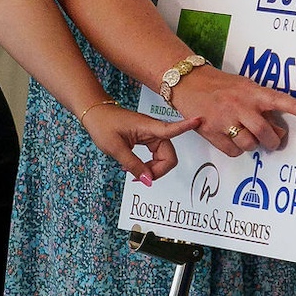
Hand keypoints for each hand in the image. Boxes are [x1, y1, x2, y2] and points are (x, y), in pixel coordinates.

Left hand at [79, 103, 195, 182]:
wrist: (95, 114)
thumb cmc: (103, 125)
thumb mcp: (115, 148)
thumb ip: (133, 165)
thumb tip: (148, 181)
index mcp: (148, 127)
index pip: (172, 129)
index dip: (186, 126)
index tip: (199, 120)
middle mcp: (154, 131)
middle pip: (169, 156)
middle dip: (157, 171)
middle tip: (138, 177)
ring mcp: (152, 135)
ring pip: (163, 158)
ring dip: (152, 169)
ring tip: (132, 172)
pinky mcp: (148, 139)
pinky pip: (155, 156)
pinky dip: (148, 165)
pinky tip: (134, 168)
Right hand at [167, 65, 295, 157]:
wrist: (189, 83)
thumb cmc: (220, 86)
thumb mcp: (244, 87)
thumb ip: (261, 105)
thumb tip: (277, 128)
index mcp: (250, 92)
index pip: (277, 99)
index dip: (294, 106)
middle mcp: (239, 105)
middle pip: (264, 131)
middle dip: (273, 141)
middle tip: (275, 142)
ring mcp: (224, 119)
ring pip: (248, 144)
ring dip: (253, 144)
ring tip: (248, 136)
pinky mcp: (211, 131)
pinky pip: (233, 151)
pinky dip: (236, 149)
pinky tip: (233, 139)